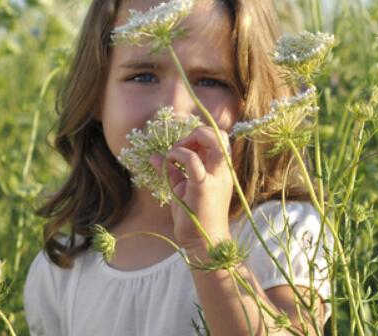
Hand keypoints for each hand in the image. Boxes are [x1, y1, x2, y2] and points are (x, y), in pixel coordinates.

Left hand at [149, 126, 233, 250]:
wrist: (205, 243)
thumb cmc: (195, 217)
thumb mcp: (182, 189)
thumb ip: (171, 171)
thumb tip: (154, 156)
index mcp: (221, 170)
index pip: (219, 138)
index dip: (200, 136)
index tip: (183, 148)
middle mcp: (222, 170)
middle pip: (219, 134)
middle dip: (196, 133)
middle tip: (180, 148)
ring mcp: (216, 177)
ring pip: (212, 140)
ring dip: (188, 141)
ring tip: (175, 155)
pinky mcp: (203, 186)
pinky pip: (192, 160)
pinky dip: (178, 155)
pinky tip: (170, 163)